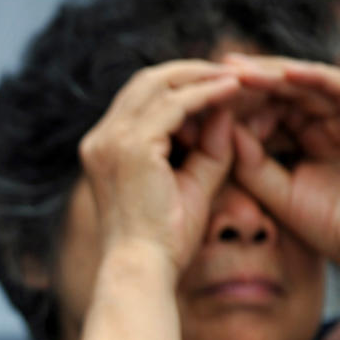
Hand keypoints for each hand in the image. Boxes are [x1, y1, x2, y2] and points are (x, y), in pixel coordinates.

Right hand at [78, 60, 248, 272]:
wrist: (142, 269)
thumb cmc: (164, 241)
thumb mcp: (191, 185)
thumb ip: (209, 148)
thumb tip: (228, 112)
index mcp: (103, 149)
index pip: (141, 99)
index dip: (180, 86)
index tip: (218, 86)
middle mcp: (100, 139)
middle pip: (146, 81)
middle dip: (191, 71)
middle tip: (233, 69)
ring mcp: (111, 140)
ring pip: (159, 83)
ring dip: (201, 75)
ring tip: (240, 75)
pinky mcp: (131, 146)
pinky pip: (175, 104)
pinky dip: (206, 92)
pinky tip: (235, 90)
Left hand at [229, 55, 339, 274]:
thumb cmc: (328, 224)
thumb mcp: (275, 190)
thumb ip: (249, 161)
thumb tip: (218, 128)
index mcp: (306, 133)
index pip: (268, 106)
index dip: (236, 101)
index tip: (200, 97)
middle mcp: (330, 119)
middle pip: (286, 88)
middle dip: (250, 79)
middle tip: (214, 69)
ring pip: (310, 82)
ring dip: (275, 73)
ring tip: (240, 69)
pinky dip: (315, 78)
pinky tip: (284, 74)